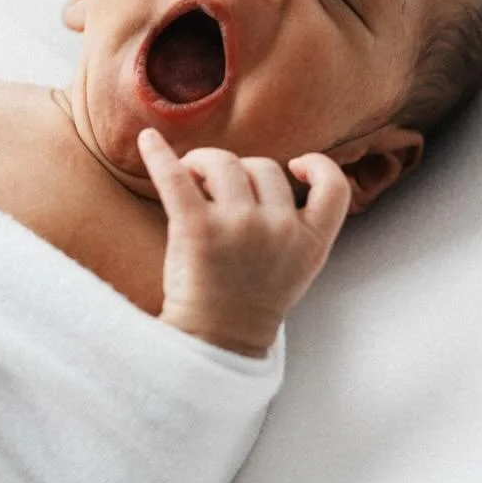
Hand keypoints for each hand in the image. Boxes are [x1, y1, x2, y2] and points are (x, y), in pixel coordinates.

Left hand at [137, 126, 351, 356]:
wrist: (216, 341)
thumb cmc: (249, 300)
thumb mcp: (294, 266)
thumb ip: (293, 224)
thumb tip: (266, 173)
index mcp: (310, 241)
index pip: (334, 187)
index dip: (319, 167)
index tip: (297, 166)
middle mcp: (279, 229)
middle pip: (263, 166)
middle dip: (239, 172)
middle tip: (216, 189)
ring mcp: (239, 227)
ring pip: (224, 163)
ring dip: (205, 164)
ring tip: (191, 180)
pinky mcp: (197, 229)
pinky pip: (175, 179)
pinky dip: (159, 155)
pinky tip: (147, 140)